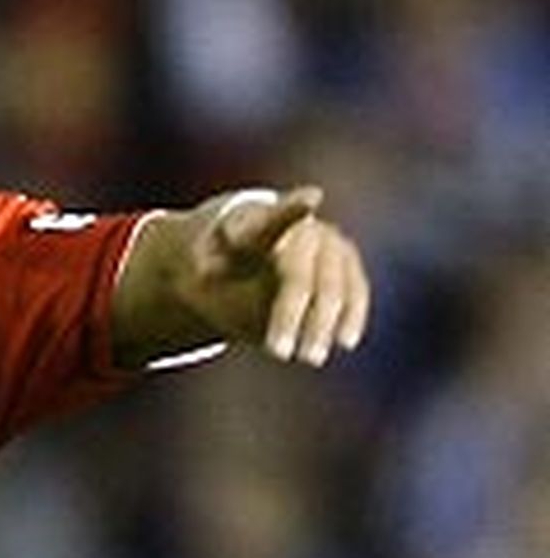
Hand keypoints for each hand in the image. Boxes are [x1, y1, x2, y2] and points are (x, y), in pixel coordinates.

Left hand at [192, 185, 370, 364]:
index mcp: (261, 222)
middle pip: (298, 275)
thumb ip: (210, 266)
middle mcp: (301, 228)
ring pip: (332, 285)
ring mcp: (329, 243)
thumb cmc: (222, 260)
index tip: (312, 198)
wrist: (249, 253)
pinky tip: (345, 341)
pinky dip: (351, 315)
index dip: (292, 210)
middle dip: (289, 315)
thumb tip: (208, 267)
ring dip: (323, 324)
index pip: (273, 219)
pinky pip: (355, 288)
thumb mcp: (203, 265)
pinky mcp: (346, 263)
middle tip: (278, 353)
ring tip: (311, 358)